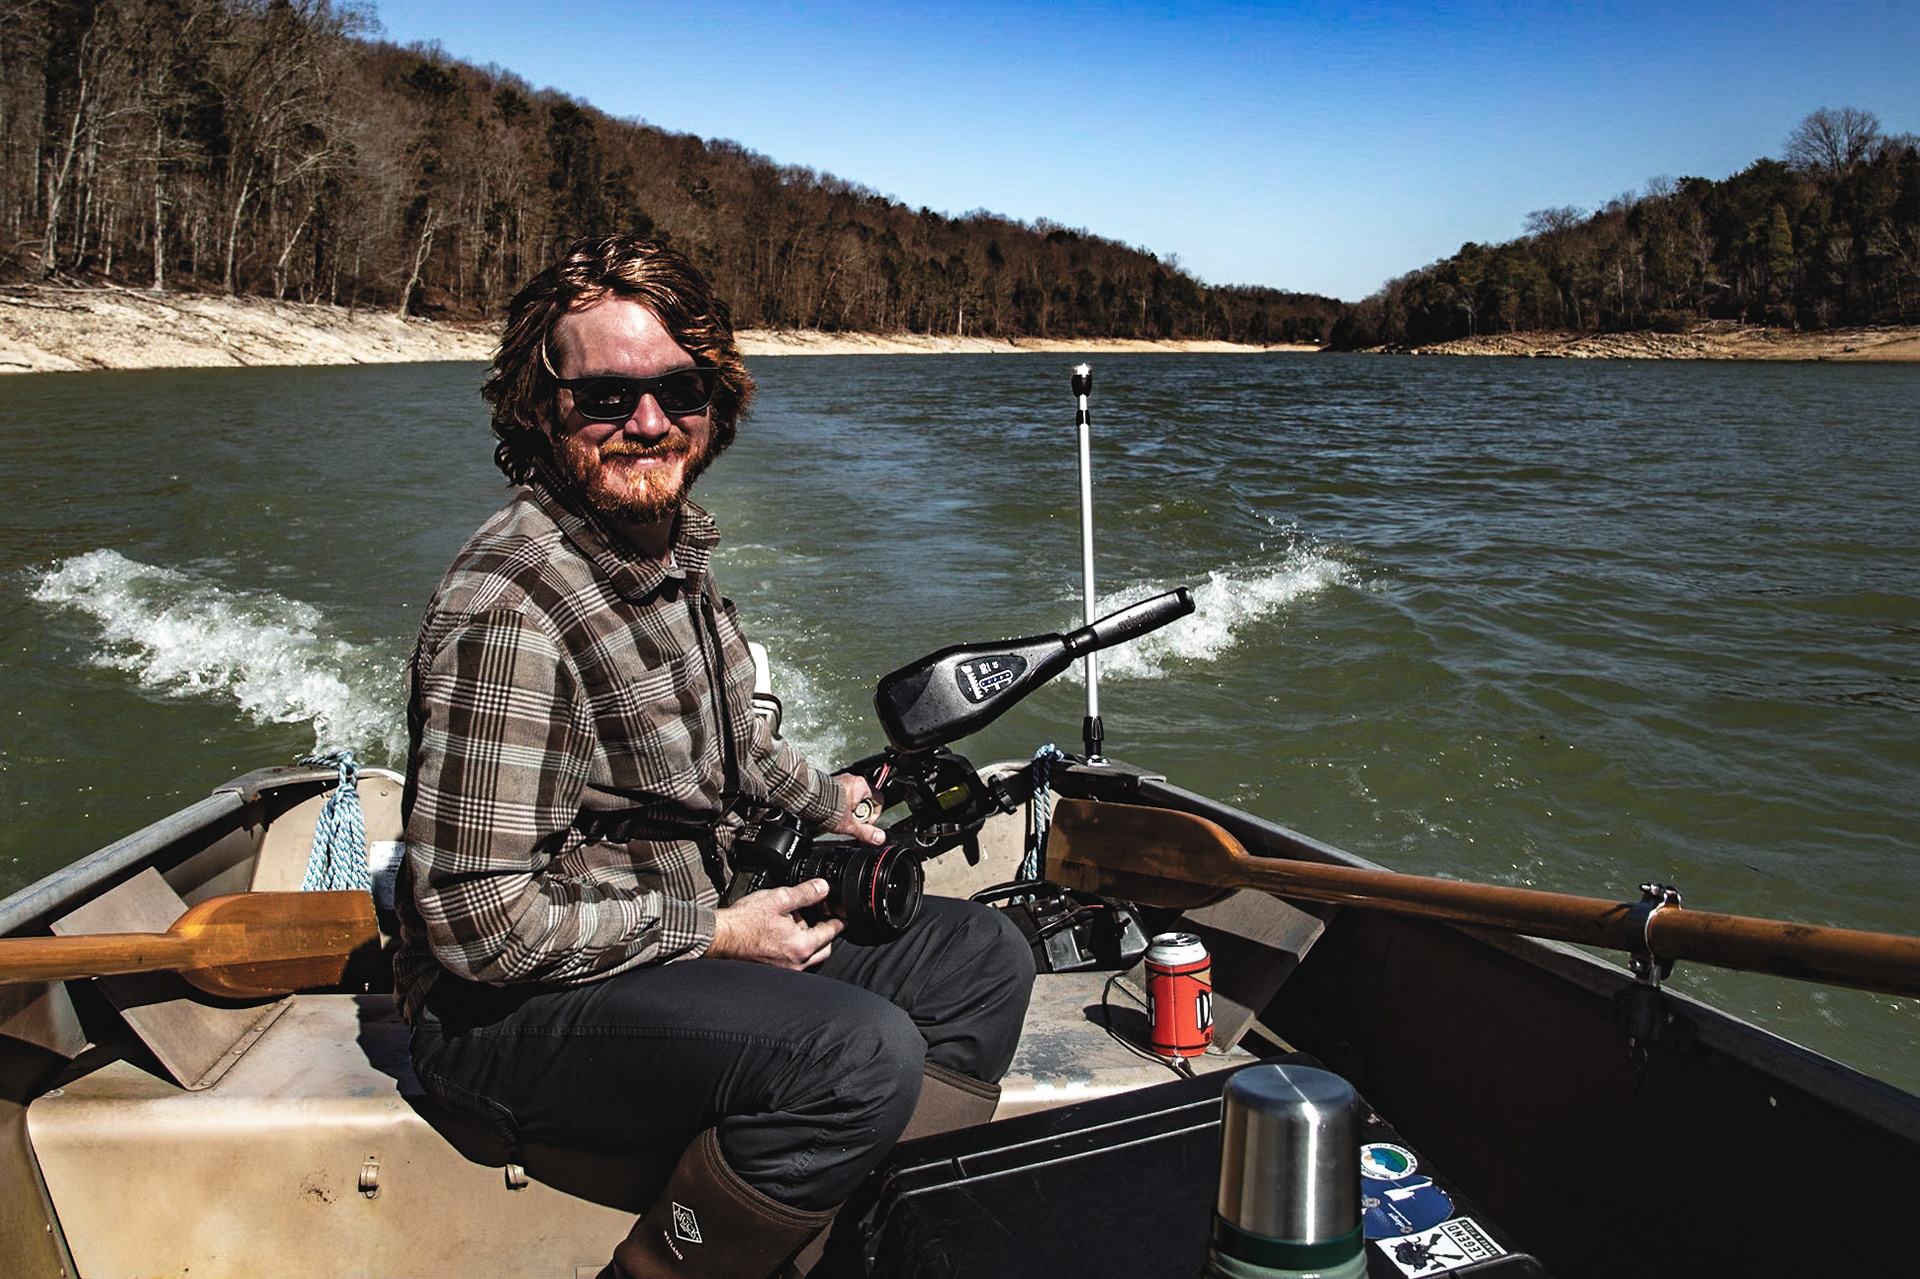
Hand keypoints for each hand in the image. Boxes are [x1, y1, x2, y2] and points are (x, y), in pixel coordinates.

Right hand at [710, 879, 844, 968]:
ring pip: (810, 956)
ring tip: (795, 923)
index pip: (831, 932)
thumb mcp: (778, 899)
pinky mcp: (775, 970)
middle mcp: (797, 962)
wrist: (720, 937)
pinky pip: (795, 961)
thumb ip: (805, 893)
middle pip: (824, 948)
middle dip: (825, 932)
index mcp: (802, 945)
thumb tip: (823, 887)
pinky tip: (783, 935)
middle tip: (817, 916)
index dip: (838, 920)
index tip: (843, 916)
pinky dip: (795, 949)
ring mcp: (786, 969)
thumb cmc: (744, 922)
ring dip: (809, 941)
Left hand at [823, 772, 885, 844]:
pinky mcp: (830, 783)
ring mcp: (841, 780)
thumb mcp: (850, 825)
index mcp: (862, 786)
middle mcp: (852, 780)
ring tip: (839, 817)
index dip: (874, 815)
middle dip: (859, 813)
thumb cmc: (827, 808)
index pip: (879, 800)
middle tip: (851, 822)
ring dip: (848, 808)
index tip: (866, 823)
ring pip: (852, 797)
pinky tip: (831, 811)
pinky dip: (838, 803)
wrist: (807, 799)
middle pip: (865, 799)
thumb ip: (866, 832)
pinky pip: (840, 794)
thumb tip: (879, 838)